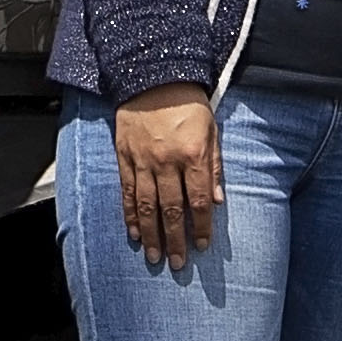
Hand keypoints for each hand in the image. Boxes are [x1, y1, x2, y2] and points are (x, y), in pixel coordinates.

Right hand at [110, 83, 220, 267]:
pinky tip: (134, 232)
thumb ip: (214, 168)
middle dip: (176, 239)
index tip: (202, 245)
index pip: (198, 200)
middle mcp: (167, 162)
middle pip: (171, 210)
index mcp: (192, 155)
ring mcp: (143, 160)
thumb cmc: (187, 103)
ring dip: (151, 235)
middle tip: (178, 263)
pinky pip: (128, 192)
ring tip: (155, 256)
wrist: (153, 76)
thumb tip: (216, 201)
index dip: (201, 226)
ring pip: (147, 206)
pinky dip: (130, 214)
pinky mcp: (125, 156)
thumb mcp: (211, 131)